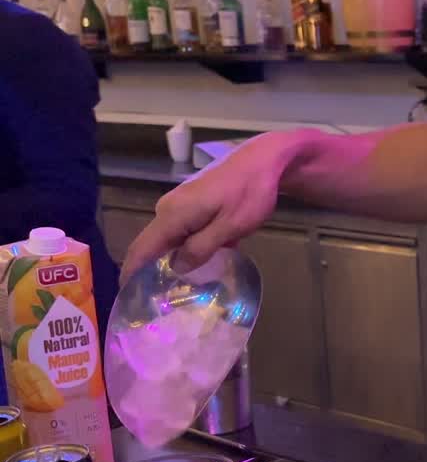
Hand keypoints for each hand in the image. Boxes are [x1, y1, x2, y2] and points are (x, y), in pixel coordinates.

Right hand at [122, 130, 314, 280]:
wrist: (264, 160)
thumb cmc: (249, 193)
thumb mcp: (229, 227)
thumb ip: (200, 248)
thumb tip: (175, 267)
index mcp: (172, 215)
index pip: (141, 249)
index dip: (131, 273)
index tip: (127, 297)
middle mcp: (168, 209)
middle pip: (153, 246)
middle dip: (151, 271)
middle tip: (159, 301)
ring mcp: (179, 204)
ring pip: (170, 239)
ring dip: (174, 261)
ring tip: (180, 289)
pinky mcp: (192, 203)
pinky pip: (183, 231)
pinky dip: (188, 248)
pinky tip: (202, 265)